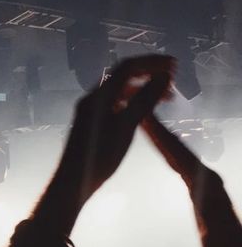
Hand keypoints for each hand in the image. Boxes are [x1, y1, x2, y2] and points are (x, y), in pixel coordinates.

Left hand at [57, 55, 175, 207]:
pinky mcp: (91, 123)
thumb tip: (164, 77)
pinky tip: (144, 112)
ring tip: (164, 96)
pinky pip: (115, 103)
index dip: (152, 62)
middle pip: (123, 76)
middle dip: (149, 73)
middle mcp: (92, 99)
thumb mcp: (127, 127)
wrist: (73, 184)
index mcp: (99, 96)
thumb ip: (145, 100)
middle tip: (172, 78)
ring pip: (120, 90)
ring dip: (142, 88)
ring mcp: (90, 111)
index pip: (128, 67)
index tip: (174, 64)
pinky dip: (133, 101)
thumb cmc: (99, 158)